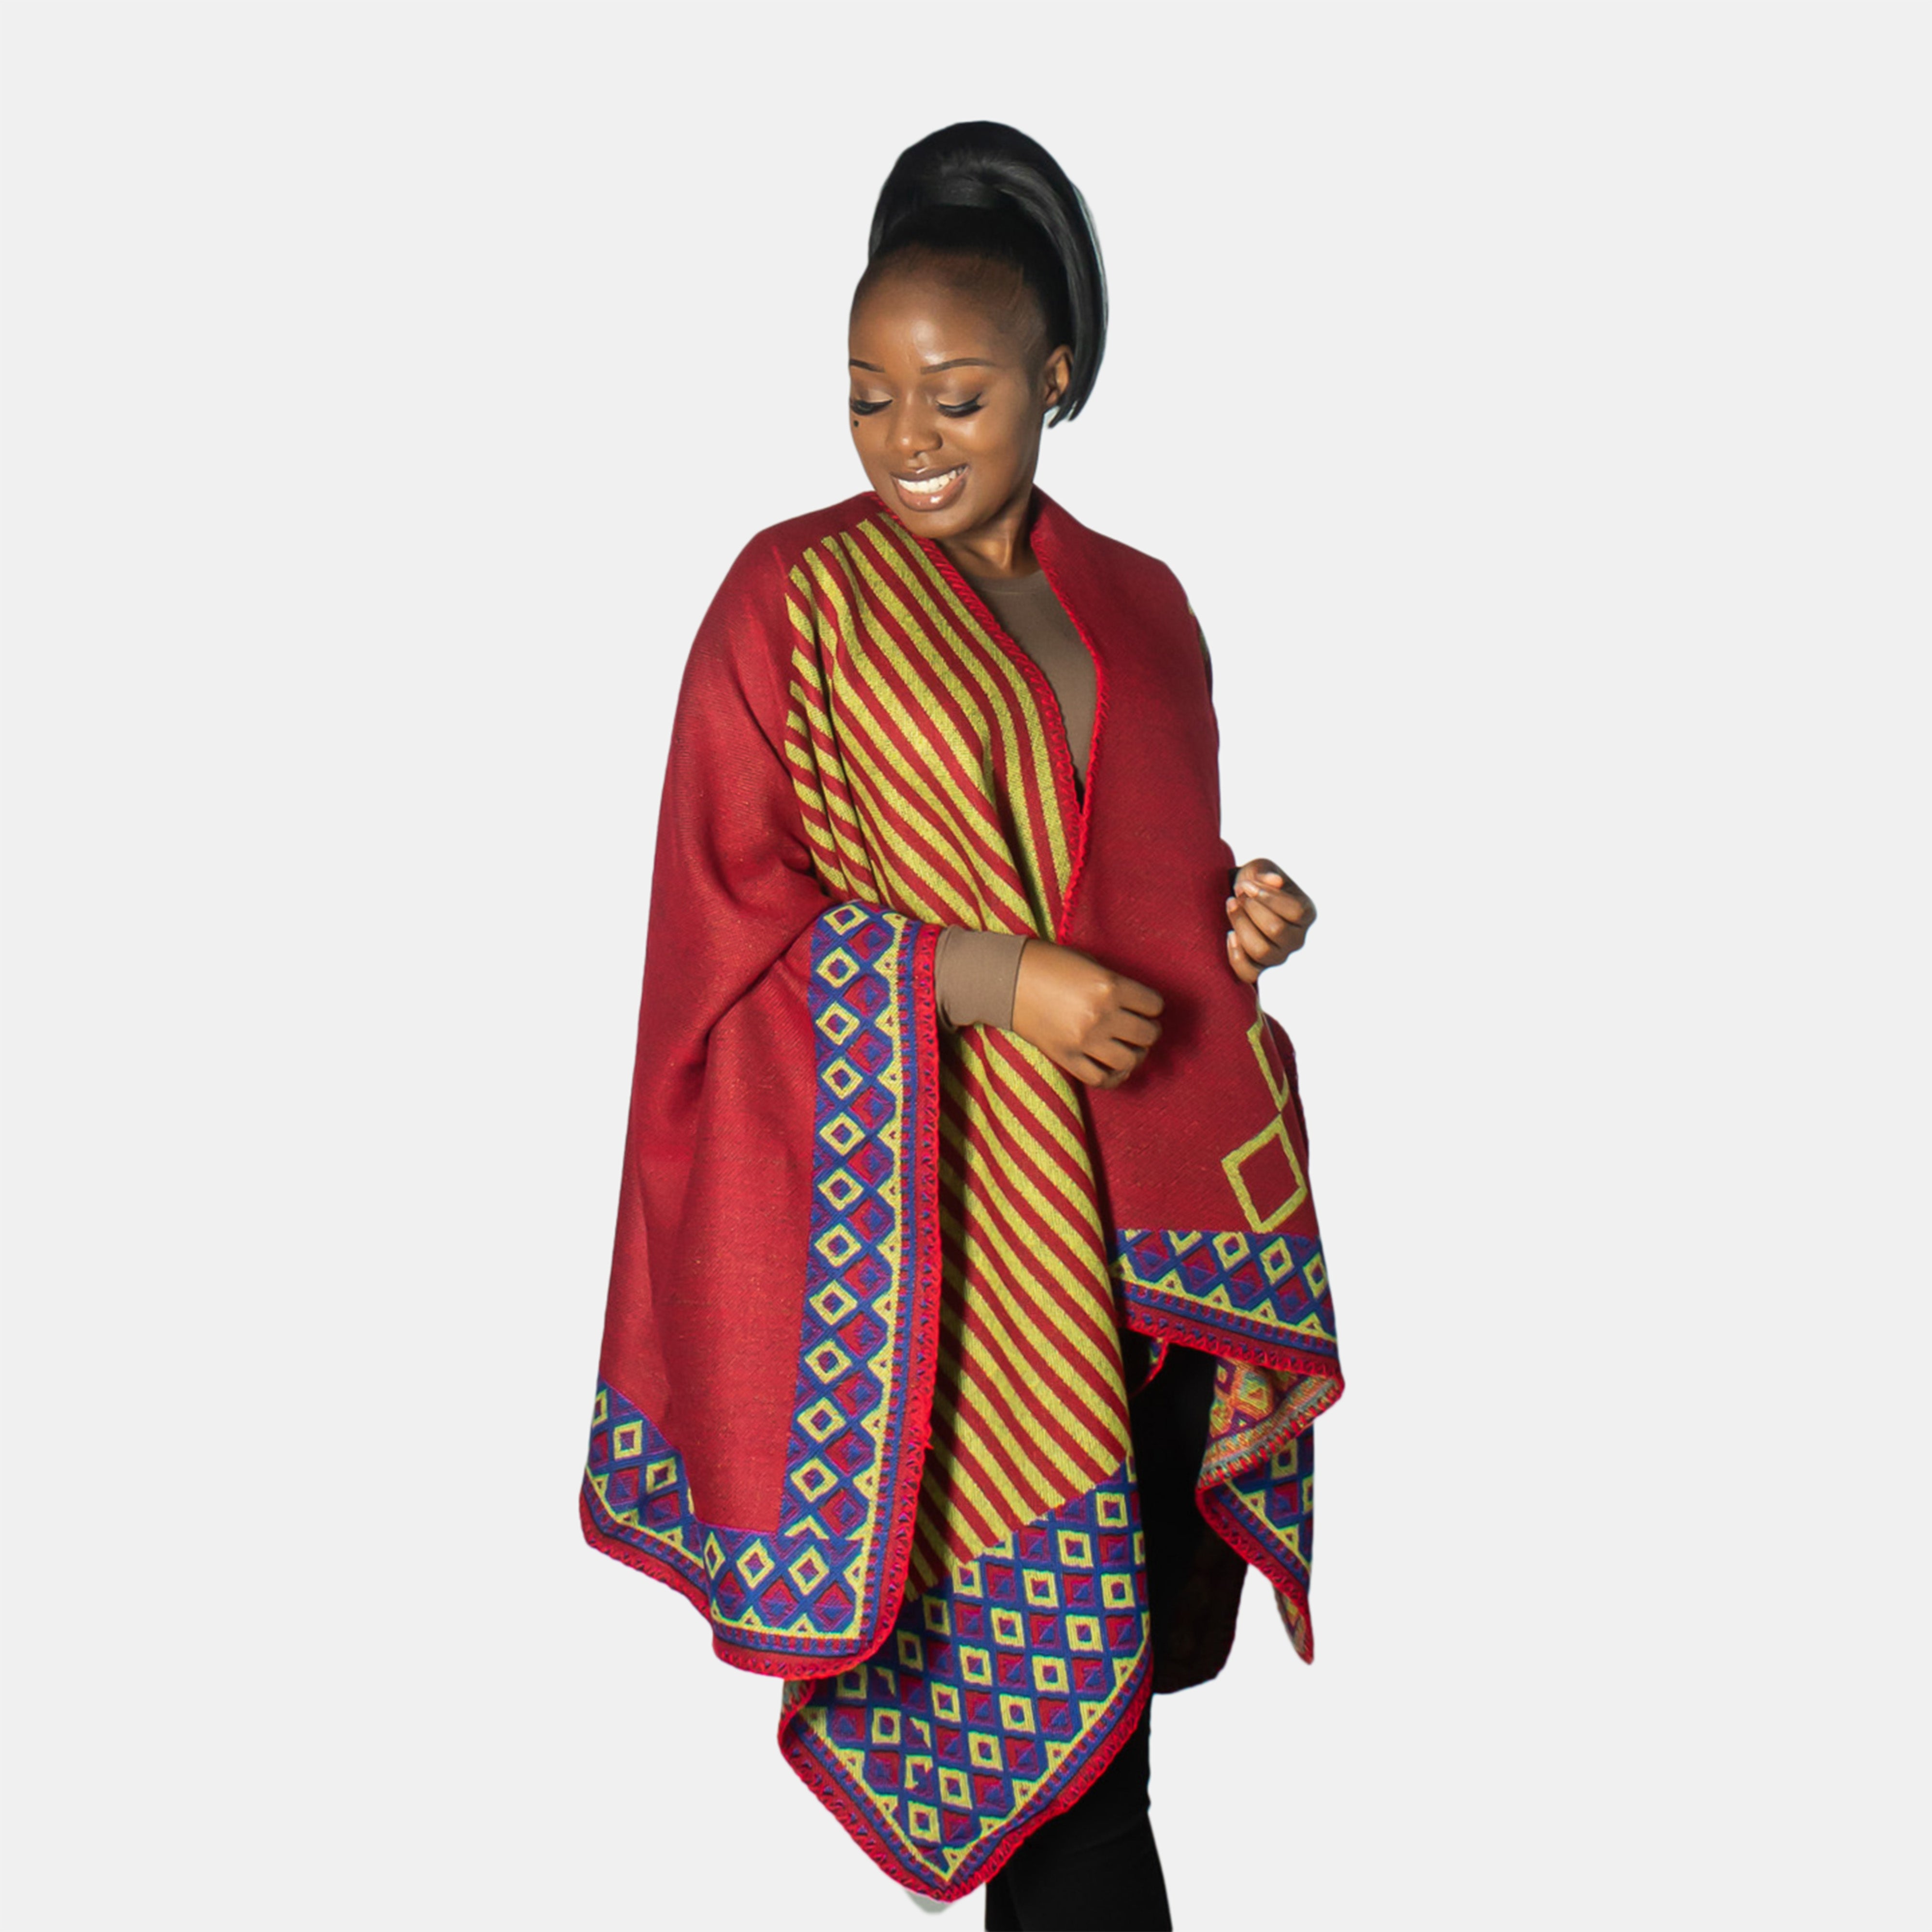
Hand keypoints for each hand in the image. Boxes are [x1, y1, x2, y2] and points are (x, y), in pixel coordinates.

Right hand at [1010, 940, 1164, 1088]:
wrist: (1006, 979)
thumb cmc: (1047, 963)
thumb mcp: (1089, 963)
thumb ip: (1114, 983)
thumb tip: (1134, 1004)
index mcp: (1110, 986)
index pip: (1154, 1006)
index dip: (1152, 1007)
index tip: (1145, 1007)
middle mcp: (1101, 1015)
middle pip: (1147, 1035)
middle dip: (1148, 1031)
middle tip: (1140, 1028)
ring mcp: (1084, 1040)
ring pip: (1129, 1060)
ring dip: (1135, 1055)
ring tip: (1129, 1048)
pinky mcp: (1066, 1058)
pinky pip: (1101, 1078)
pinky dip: (1113, 1077)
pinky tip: (1114, 1068)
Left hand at [1225, 857, 1315, 983]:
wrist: (1243, 899)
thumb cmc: (1256, 883)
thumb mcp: (1261, 869)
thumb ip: (1267, 872)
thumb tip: (1275, 881)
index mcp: (1306, 913)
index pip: (1296, 911)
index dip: (1268, 898)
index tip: (1248, 886)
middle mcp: (1297, 939)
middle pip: (1276, 929)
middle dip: (1251, 909)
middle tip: (1237, 894)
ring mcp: (1279, 956)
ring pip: (1261, 951)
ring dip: (1241, 926)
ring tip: (1231, 906)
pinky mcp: (1260, 969)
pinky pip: (1249, 973)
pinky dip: (1236, 956)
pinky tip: (1229, 935)